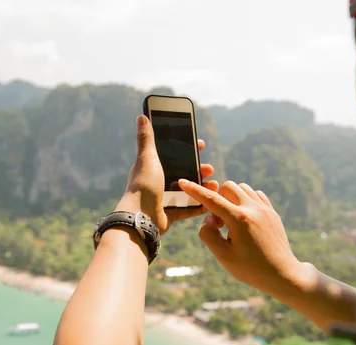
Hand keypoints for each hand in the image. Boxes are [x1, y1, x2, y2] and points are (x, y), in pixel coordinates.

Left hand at [117, 115, 218, 233]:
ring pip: (189, 191)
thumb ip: (146, 138)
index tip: (201, 144)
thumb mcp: (147, 158)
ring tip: (214, 185)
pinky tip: (211, 201)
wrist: (141, 216)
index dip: (187, 149)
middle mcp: (158, 183)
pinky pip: (189, 209)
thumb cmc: (143, 185)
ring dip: (202, 187)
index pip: (173, 155)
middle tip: (210, 168)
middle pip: (183, 173)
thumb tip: (141, 116)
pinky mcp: (171, 214)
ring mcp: (165, 199)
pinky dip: (200, 206)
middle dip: (199, 169)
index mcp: (153, 169)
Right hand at [179, 180, 315, 294]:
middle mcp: (253, 209)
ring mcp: (265, 209)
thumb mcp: (224, 257)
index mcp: (239, 219)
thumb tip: (207, 219)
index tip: (183, 182)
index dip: (194, 190)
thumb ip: (209, 235)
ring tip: (232, 221)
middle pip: (227, 187)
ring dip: (231, 198)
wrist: (282, 274)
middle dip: (217, 199)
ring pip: (242, 188)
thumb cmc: (251, 269)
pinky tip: (244, 218)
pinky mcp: (272, 212)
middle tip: (219, 223)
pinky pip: (255, 194)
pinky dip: (245, 200)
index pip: (211, 199)